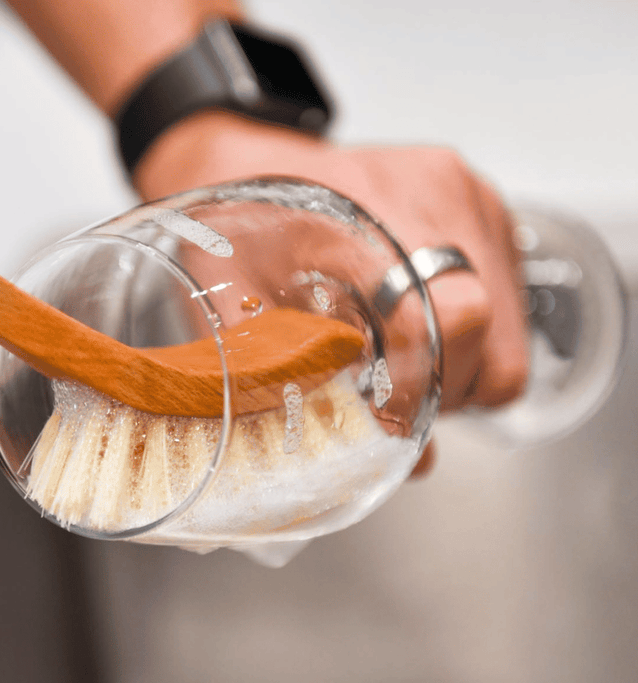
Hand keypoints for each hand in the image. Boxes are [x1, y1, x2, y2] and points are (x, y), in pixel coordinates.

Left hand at [134, 112, 529, 473]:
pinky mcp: (478, 195)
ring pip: (510, 320)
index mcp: (363, 227)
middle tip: (399, 386)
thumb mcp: (249, 323)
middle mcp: (429, 197)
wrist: (242, 161)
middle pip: (493, 334)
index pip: (456, 315)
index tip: (401, 407)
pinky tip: (419, 315)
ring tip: (407, 350)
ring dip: (466, 358)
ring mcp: (462, 190)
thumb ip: (320, 393)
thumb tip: (408, 459)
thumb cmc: (234, 239)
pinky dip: (474, 323)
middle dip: (452, 385)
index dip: (438, 382)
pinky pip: (508, 287)